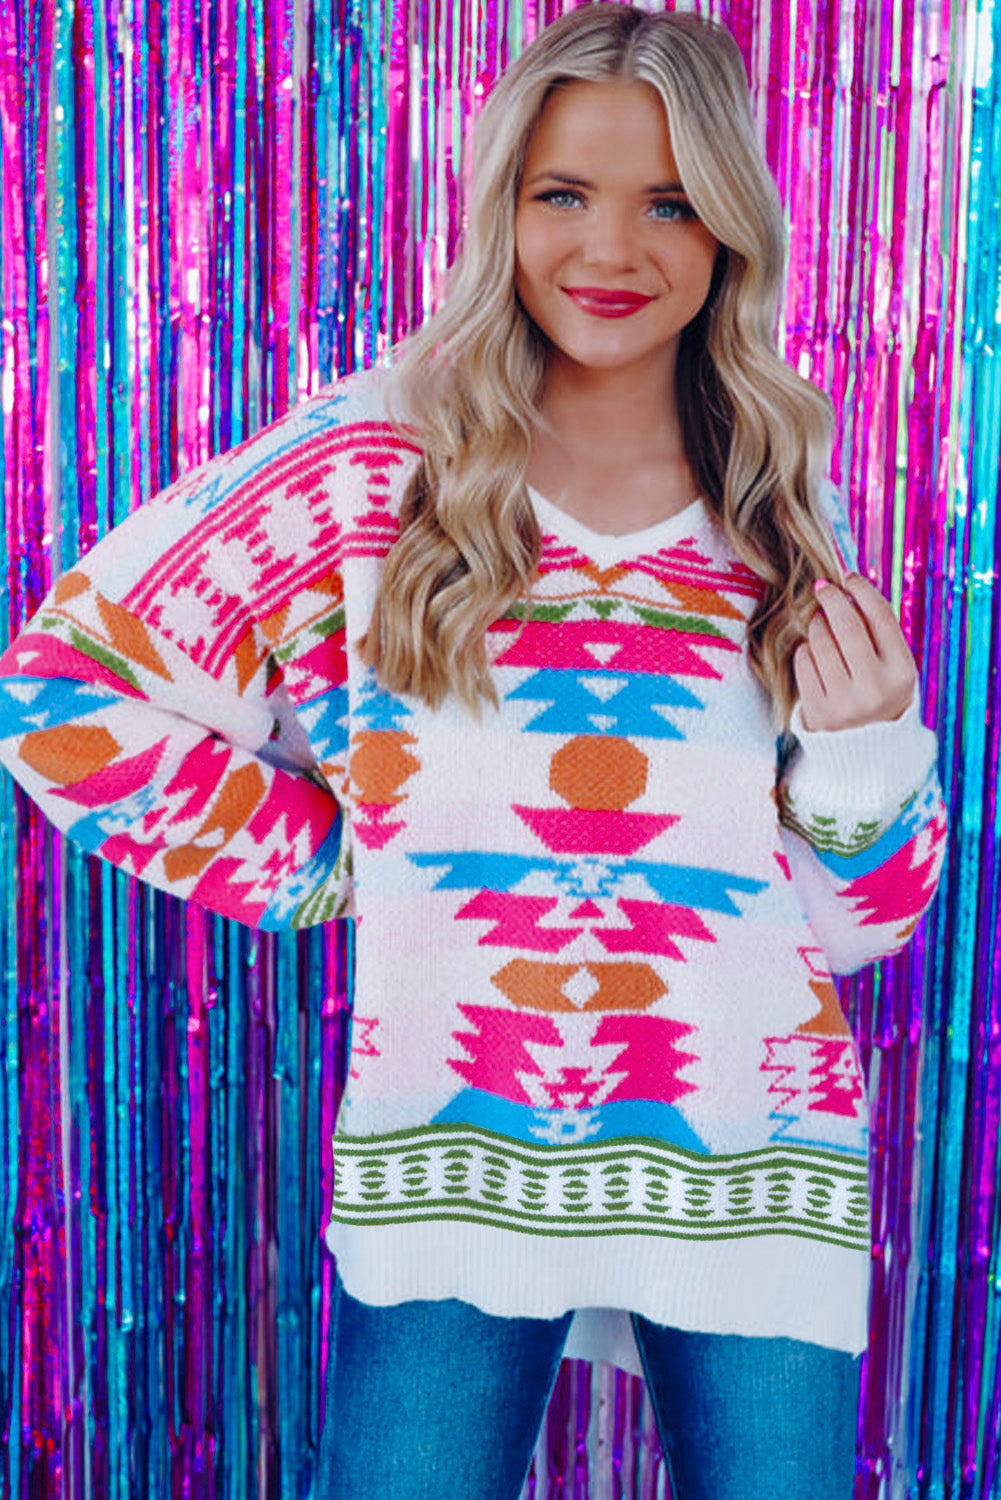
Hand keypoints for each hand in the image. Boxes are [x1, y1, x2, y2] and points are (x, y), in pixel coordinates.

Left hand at [793, 574, 917, 730]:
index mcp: (902, 672)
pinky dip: (806, 651)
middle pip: (846, 624)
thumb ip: (879, 632)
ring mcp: (845, 702)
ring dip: (817, 625)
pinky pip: (803, 661)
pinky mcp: (818, 711)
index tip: (848, 577)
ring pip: (820, 640)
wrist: (866, 750)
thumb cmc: (879, 693)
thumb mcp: (894, 667)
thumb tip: (848, 587)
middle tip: (822, 588)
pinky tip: (814, 654)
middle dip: (831, 598)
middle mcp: (875, 687)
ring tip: (821, 626)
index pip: (880, 616)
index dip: (861, 590)